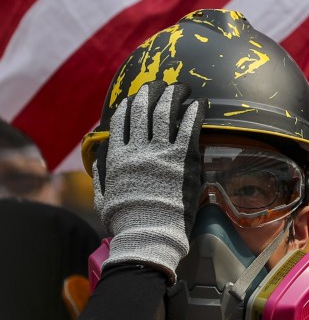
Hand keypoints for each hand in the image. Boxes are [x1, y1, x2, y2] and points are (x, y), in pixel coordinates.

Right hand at [92, 81, 204, 282]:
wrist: (149, 235)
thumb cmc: (127, 222)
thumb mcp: (104, 197)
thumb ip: (101, 174)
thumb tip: (98, 158)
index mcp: (117, 157)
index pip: (121, 122)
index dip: (130, 105)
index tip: (135, 98)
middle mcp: (138, 150)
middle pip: (144, 110)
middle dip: (152, 92)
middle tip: (161, 85)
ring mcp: (161, 152)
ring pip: (166, 113)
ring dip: (174, 95)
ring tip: (182, 87)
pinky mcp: (183, 159)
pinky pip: (189, 128)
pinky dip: (195, 112)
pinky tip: (200, 103)